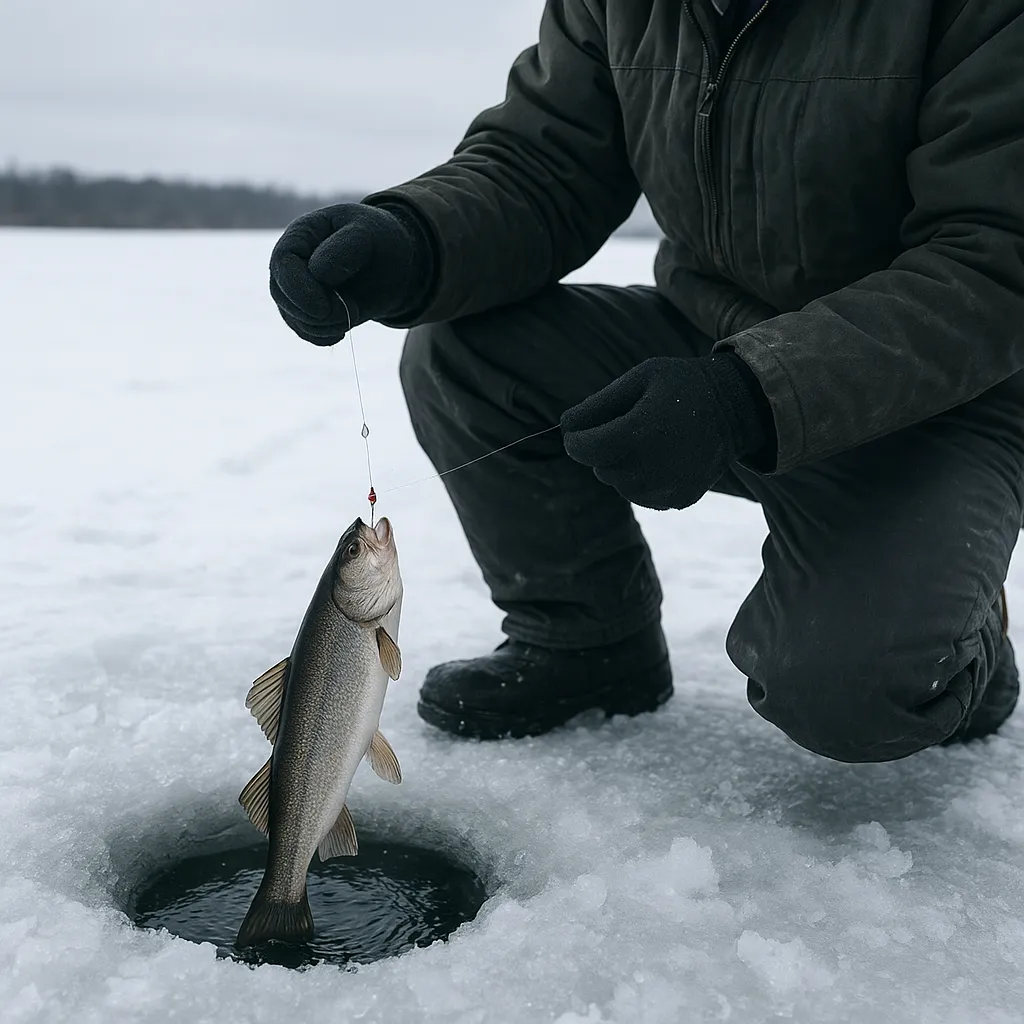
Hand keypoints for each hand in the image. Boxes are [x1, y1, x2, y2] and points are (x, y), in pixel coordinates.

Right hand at [269, 202, 433, 344]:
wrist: (393, 263)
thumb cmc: (379, 240)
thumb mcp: (369, 234)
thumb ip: (344, 249)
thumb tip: (317, 272)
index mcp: (301, 234)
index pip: (282, 263)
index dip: (299, 290)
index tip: (325, 308)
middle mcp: (292, 262)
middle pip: (282, 296)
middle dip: (316, 313)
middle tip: (353, 308)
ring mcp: (297, 289)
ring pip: (295, 319)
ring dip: (327, 325)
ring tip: (354, 310)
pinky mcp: (309, 311)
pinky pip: (307, 333)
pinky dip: (326, 336)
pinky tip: (344, 326)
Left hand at [560, 354, 770, 509]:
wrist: (735, 409)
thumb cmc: (681, 385)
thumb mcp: (639, 378)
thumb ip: (598, 404)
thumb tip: (565, 427)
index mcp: (640, 431)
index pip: (584, 449)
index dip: (574, 440)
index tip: (575, 431)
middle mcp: (652, 466)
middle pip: (600, 468)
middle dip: (603, 449)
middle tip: (626, 427)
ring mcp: (666, 487)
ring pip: (618, 484)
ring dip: (620, 466)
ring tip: (646, 441)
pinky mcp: (677, 499)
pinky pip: (640, 495)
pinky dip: (641, 479)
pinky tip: (660, 457)